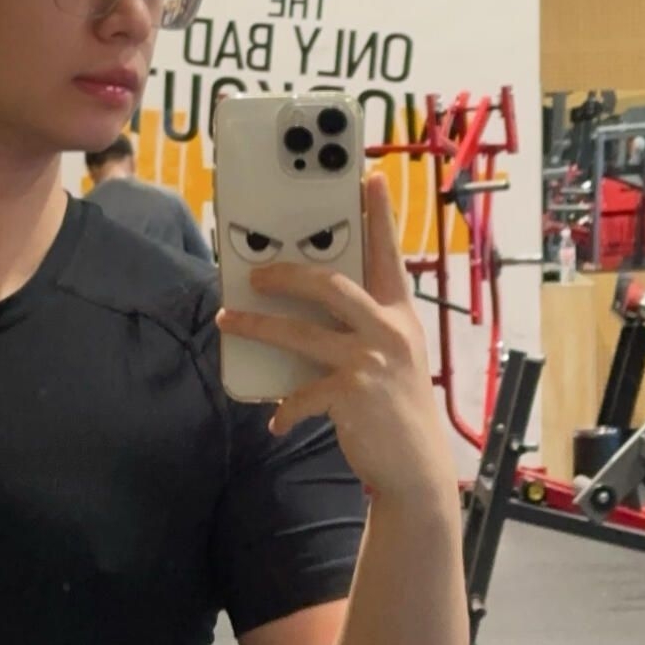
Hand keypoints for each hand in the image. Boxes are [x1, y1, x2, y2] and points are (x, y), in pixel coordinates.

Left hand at [218, 175, 450, 508]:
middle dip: (287, 275)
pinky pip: (302, 393)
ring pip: (302, 332)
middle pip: (330, 284)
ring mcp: (372, 361)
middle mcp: (389, 330)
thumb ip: (362, 329)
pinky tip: (276, 421)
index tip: (369, 177)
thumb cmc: (396, 408)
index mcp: (400, 315)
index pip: (388, 254)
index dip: (379, 215)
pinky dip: (285, 408)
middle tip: (255, 274)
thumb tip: (306, 310)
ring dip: (259, 327)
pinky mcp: (353, 394)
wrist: (415, 467)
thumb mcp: (392, 358)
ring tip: (229, 321)